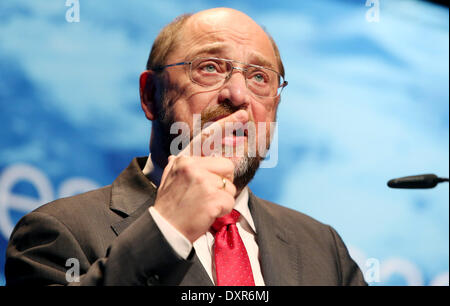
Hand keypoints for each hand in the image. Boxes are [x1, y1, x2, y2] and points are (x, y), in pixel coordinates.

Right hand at [153, 110, 248, 242]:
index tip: (243, 114)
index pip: (208, 136)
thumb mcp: (169, 178)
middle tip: (206, 194)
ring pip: (229, 183)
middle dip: (223, 181)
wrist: (164, 229)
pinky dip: (222, 209)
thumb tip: (177, 155)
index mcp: (183, 159)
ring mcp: (202, 180)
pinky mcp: (212, 197)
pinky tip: (206, 213)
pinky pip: (230, 199)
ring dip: (222, 196)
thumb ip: (177, 165)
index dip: (227, 123)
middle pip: (227, 165)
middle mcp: (192, 165)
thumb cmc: (169, 204)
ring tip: (203, 204)